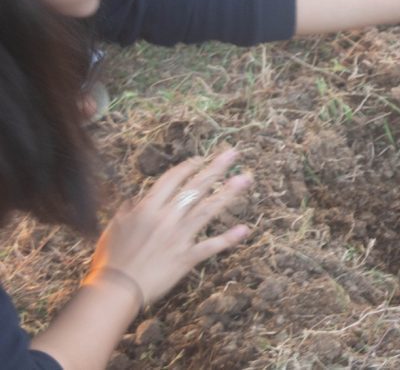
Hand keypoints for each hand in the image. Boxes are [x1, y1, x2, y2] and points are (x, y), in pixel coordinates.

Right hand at [84, 149, 252, 307]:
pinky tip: (244, 229)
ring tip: (245, 179)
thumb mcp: (115, 227)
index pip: (172, 180)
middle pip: (195, 187)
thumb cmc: (111, 259)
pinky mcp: (186, 257)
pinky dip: (228, 238)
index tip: (200, 159)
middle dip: (215, 169)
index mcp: (147, 208)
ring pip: (208, 210)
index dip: (188, 167)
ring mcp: (179, 237)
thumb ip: (129, 210)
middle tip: (233, 154)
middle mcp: (166, 218)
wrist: (116, 288)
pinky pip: (211, 246)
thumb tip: (138, 199)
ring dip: (228, 194)